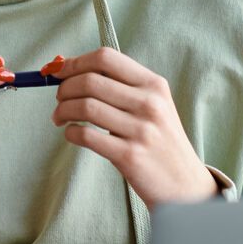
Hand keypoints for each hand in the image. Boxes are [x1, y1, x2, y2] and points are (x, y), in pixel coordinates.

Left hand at [51, 47, 217, 208]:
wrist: (184, 185)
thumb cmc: (159, 140)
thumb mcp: (152, 106)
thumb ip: (118, 86)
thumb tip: (67, 67)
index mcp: (154, 84)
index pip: (106, 58)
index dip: (75, 62)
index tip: (58, 71)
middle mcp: (150, 103)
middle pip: (91, 81)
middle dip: (64, 88)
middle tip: (58, 100)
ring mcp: (141, 130)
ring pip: (85, 107)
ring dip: (63, 111)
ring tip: (59, 118)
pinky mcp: (130, 156)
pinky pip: (87, 136)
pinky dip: (71, 133)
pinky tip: (72, 134)